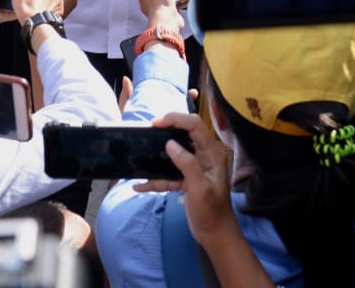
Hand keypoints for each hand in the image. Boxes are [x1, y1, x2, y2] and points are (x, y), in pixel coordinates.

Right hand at [135, 112, 237, 245]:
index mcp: (211, 153)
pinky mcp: (185, 180)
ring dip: (158, 154)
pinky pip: (167, 174)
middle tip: (149, 131)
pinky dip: (155, 179)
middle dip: (166, 130)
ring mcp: (194, 167)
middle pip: (184, 134)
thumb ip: (186, 164)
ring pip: (173, 153)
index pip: (194, 125)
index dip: (176, 119)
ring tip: (142, 151)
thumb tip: (169, 144)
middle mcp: (203, 156)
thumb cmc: (211, 212)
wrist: (215, 235)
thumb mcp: (199, 188)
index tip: (157, 123)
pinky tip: (139, 186)